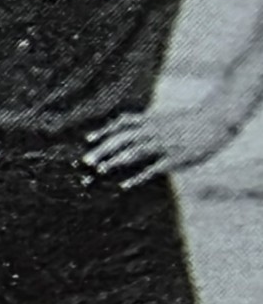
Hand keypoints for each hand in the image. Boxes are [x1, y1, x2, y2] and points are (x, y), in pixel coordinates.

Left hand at [83, 107, 240, 187]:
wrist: (217, 119)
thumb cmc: (191, 121)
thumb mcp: (167, 118)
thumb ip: (149, 123)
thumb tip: (130, 127)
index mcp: (152, 120)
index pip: (123, 124)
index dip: (105, 131)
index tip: (88, 139)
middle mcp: (154, 131)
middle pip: (124, 139)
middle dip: (104, 149)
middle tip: (86, 161)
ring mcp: (164, 144)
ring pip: (135, 152)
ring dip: (116, 161)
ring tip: (100, 171)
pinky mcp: (176, 158)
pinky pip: (153, 168)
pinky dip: (137, 177)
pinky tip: (124, 186)